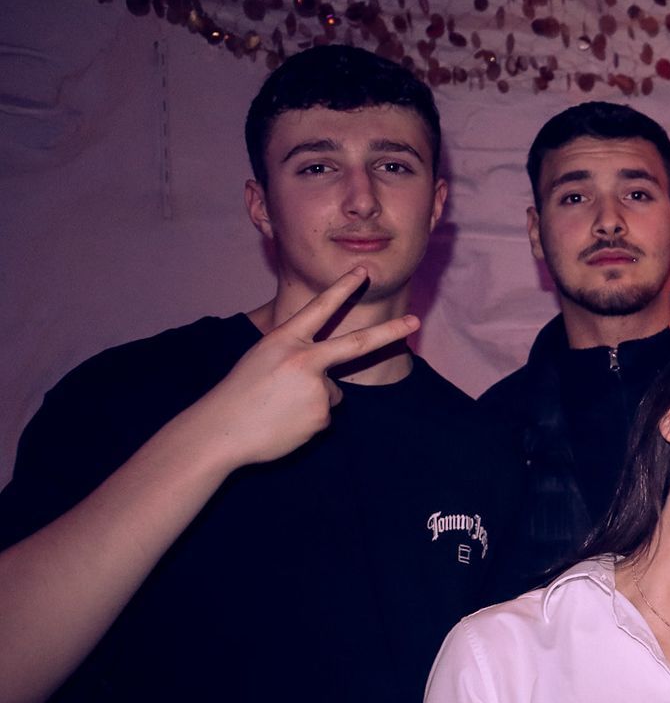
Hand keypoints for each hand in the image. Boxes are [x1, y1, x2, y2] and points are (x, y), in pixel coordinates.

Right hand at [189, 268, 416, 467]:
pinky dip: (308, 419)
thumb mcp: (263, 359)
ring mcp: (317, 388)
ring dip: (312, 401)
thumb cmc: (239, 394)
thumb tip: (329, 380)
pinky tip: (286, 422)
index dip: (343, 288)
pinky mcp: (322, 415)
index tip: (364, 271)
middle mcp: (305, 359)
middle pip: (357, 343)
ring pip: (331, 392)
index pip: (320, 309)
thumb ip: (298, 357)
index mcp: (285, 340)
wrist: (220, 431)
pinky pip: (324, 414)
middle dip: (390, 331)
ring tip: (280, 407)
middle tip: (416, 321)